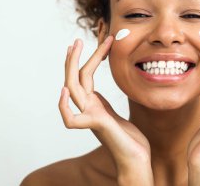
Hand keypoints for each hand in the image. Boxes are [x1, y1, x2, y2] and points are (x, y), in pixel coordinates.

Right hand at [59, 36, 152, 184]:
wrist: (136, 159)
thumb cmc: (129, 139)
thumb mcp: (116, 114)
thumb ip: (104, 104)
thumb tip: (96, 94)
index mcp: (95, 104)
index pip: (86, 76)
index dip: (90, 59)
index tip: (101, 42)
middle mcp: (89, 108)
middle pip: (76, 78)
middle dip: (75, 58)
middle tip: (77, 40)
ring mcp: (91, 117)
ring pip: (73, 89)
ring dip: (71, 67)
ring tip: (74, 48)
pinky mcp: (96, 126)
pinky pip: (71, 119)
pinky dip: (63, 106)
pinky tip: (64, 91)